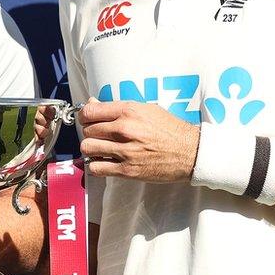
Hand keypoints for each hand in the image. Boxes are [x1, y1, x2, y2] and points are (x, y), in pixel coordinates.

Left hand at [78, 98, 198, 182]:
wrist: (189, 152)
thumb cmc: (169, 128)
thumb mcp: (146, 109)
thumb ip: (118, 107)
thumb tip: (92, 104)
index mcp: (128, 111)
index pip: (89, 112)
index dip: (85, 115)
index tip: (88, 119)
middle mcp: (123, 129)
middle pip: (87, 130)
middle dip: (90, 132)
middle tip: (98, 134)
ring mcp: (124, 151)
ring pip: (88, 148)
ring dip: (91, 148)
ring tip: (99, 148)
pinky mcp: (127, 170)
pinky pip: (97, 167)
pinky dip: (96, 165)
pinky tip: (103, 161)